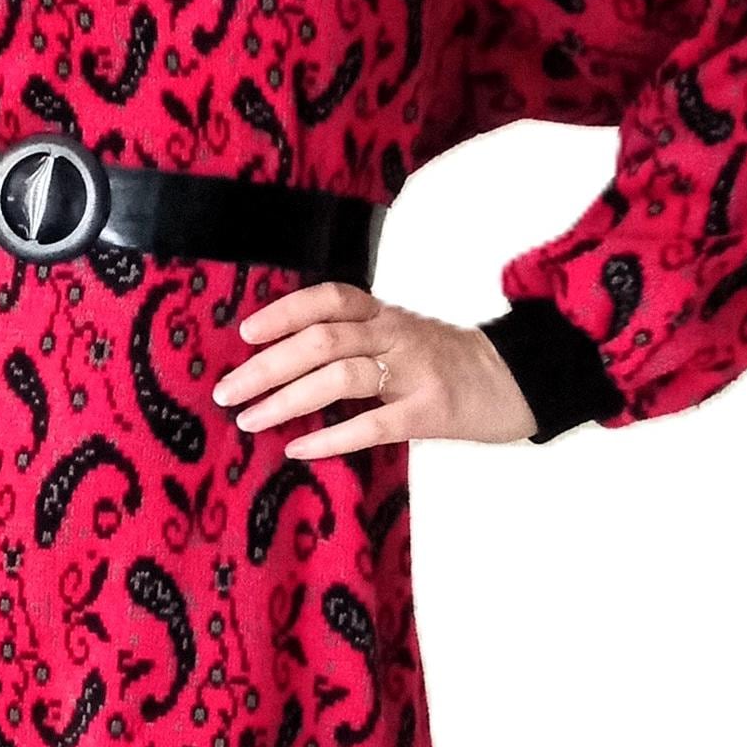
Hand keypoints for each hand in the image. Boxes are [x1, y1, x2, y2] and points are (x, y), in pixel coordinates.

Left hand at [212, 283, 538, 456]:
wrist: (520, 380)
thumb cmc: (448, 362)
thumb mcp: (401, 337)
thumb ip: (355, 341)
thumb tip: (284, 362)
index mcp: (385, 314)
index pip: (328, 299)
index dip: (284, 312)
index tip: (246, 333)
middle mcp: (396, 334)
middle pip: (321, 339)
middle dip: (266, 366)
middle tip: (226, 391)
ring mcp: (415, 372)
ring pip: (340, 375)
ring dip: (287, 398)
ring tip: (250, 420)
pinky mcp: (431, 412)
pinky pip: (375, 424)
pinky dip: (332, 435)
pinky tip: (300, 448)